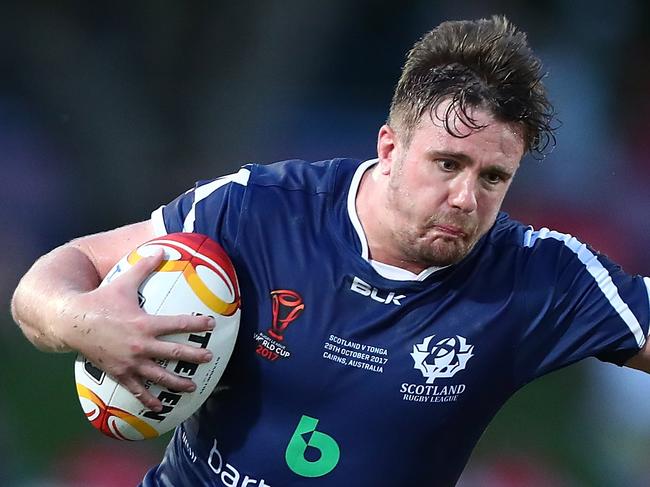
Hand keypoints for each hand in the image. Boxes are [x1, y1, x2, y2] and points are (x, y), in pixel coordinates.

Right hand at [61, 250, 214, 410]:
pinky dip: (148, 400)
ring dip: (177, 383)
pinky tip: (160, 408)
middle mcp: (140, 345)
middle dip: (194, 356)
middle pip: (174, 354)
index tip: (212, 324)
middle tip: (210, 358)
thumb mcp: (124, 281)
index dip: (197, 323)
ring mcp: (130, 362)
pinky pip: (136, 390)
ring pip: (159, 376)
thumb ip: (145, 266)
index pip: (178, 324)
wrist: (70, 322)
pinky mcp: (119, 374)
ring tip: (193, 387)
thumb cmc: (100, 300)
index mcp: (145, 323)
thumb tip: (162, 249)